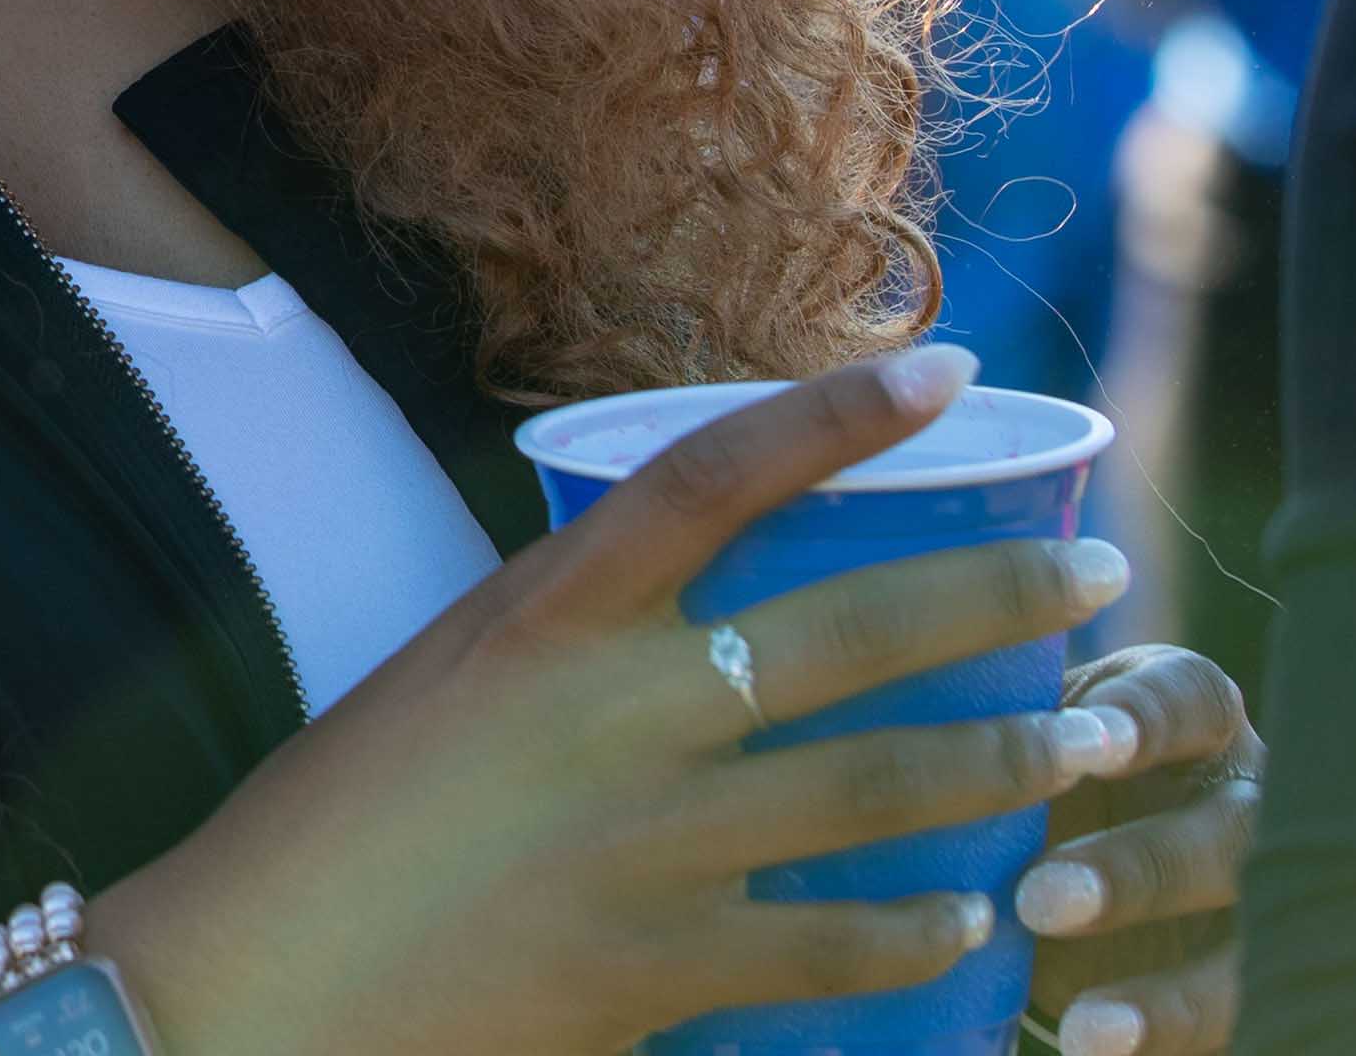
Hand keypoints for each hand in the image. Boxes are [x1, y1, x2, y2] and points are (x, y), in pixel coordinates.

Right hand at [87, 344, 1155, 1055]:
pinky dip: (920, 933)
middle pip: (854, 625)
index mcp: (543, 614)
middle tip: (1097, 579)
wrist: (258, 984)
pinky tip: (973, 924)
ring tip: (1087, 741)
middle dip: (999, 597)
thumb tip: (680, 631)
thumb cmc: (329, 831)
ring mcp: (652, 839)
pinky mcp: (664, 963)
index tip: (945, 370)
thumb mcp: (440, 687)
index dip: (840, 413)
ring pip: (885, 786)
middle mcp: (616, 707)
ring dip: (1005, 761)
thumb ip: (565, 653)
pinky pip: (840, 945)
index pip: (716, 473)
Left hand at [1016, 643, 1251, 1052]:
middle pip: (1231, 833)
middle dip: (1142, 869)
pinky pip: (1235, 1023)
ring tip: (1086, 1029)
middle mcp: (1249, 805)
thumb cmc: (1041, 777)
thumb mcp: (1032, 739)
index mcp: (1193, 721)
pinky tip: (1094, 1051)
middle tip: (1040, 901)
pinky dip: (1169, 1041)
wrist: (1071, 889)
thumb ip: (997, 722)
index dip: (1149, 720)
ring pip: (1252, 952)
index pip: (1190, 702)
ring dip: (1173, 996)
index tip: (1091, 740)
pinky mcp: (1251, 986)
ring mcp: (1268, 907)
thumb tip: (890, 706)